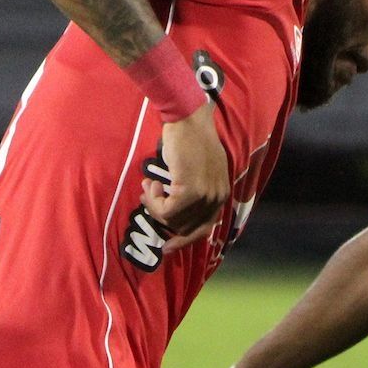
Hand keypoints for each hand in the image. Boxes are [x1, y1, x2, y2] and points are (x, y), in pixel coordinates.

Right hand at [141, 106, 231, 247]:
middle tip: (146, 198)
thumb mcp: (198, 170)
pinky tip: (150, 183)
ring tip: (149, 186)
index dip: (183, 239)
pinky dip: (153, 200)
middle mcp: (217, 199)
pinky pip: (165, 211)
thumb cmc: (188, 139)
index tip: (166, 247)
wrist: (187, 120)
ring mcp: (205, 197)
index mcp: (221, 194)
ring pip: (172, 220)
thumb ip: (193, 192)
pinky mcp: (190, 192)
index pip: (203, 229)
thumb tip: (174, 216)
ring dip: (154, 205)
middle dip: (161, 217)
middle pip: (185, 228)